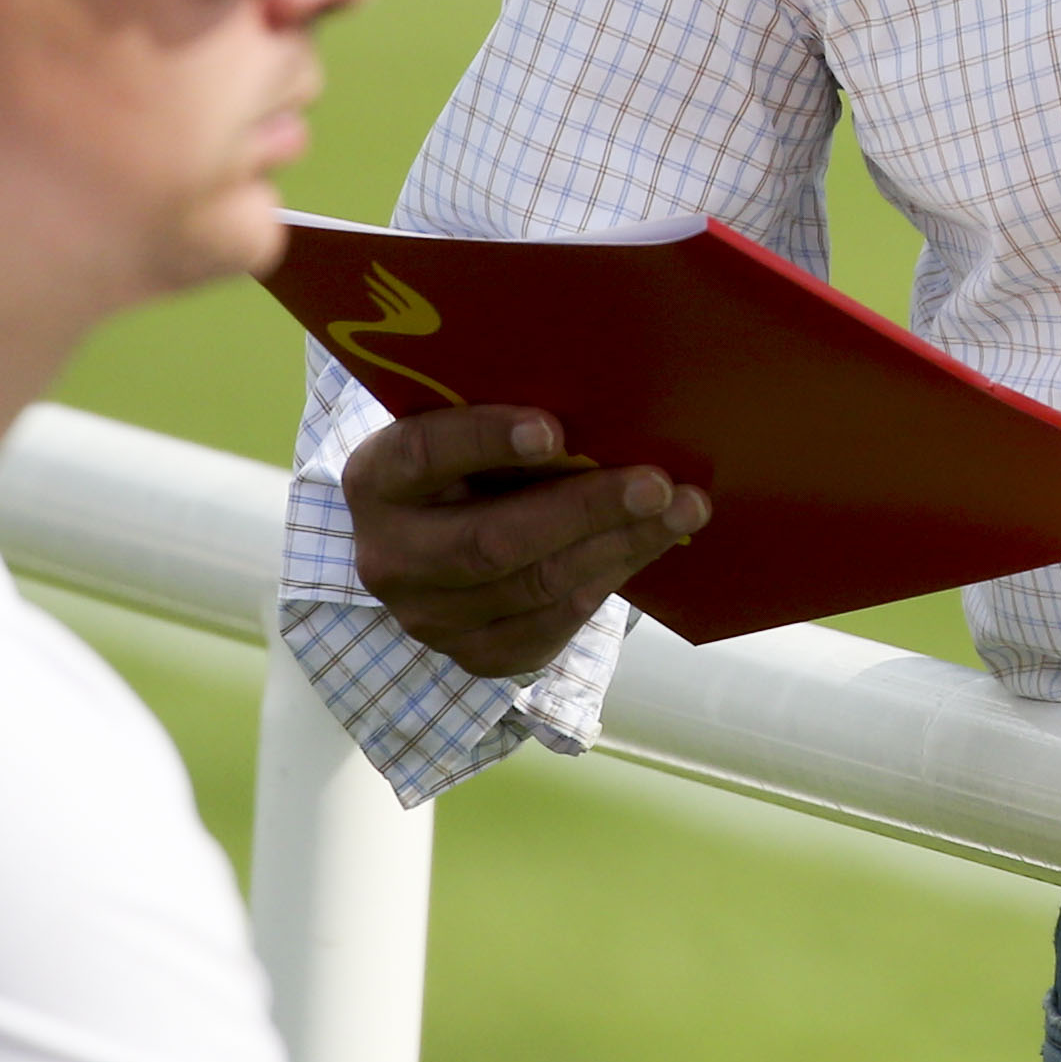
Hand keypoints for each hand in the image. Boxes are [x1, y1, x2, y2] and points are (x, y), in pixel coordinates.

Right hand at [343, 403, 708, 679]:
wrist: (443, 535)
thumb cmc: (474, 460)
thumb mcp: (471, 427)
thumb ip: (513, 421)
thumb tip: (607, 405)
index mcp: (378, 479)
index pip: (424, 455)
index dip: (486, 441)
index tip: (553, 430)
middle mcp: (389, 557)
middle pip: (490, 542)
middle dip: (584, 510)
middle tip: (656, 483)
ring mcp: (427, 617)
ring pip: (533, 587)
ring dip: (618, 546)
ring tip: (681, 510)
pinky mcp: (473, 656)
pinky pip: (550, 627)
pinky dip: (606, 583)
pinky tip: (646, 547)